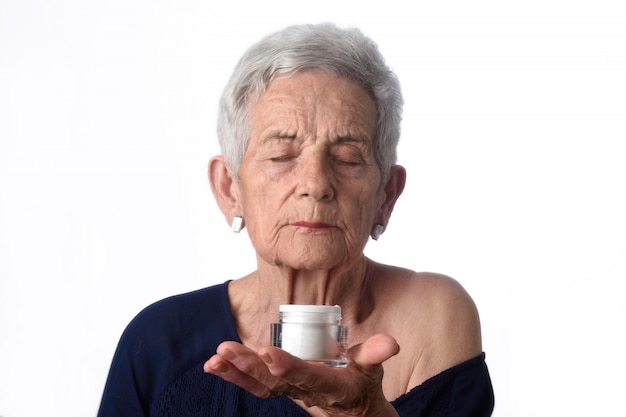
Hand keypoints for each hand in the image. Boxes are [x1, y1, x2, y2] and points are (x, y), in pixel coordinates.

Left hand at [203, 333, 400, 416]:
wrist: (350, 410)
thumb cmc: (361, 384)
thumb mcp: (372, 370)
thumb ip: (375, 354)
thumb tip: (391, 343)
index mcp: (328, 386)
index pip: (306, 376)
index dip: (288, 366)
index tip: (267, 352)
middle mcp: (304, 391)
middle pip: (273, 381)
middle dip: (249, 366)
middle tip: (226, 350)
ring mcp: (288, 391)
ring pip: (259, 384)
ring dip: (235, 371)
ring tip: (214, 357)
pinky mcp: (278, 388)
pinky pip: (253, 384)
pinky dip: (232, 375)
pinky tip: (214, 363)